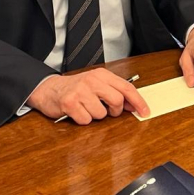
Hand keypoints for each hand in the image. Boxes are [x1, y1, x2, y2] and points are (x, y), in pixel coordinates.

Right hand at [27, 68, 149, 124]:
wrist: (48, 89)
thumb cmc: (76, 88)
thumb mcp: (97, 84)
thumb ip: (115, 92)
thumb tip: (133, 105)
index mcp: (102, 75)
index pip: (127, 88)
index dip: (138, 101)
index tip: (145, 111)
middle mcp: (92, 80)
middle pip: (117, 101)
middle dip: (114, 111)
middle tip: (107, 110)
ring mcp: (80, 91)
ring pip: (102, 113)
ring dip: (96, 116)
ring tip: (87, 108)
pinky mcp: (69, 103)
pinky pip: (86, 120)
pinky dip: (83, 120)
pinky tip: (77, 112)